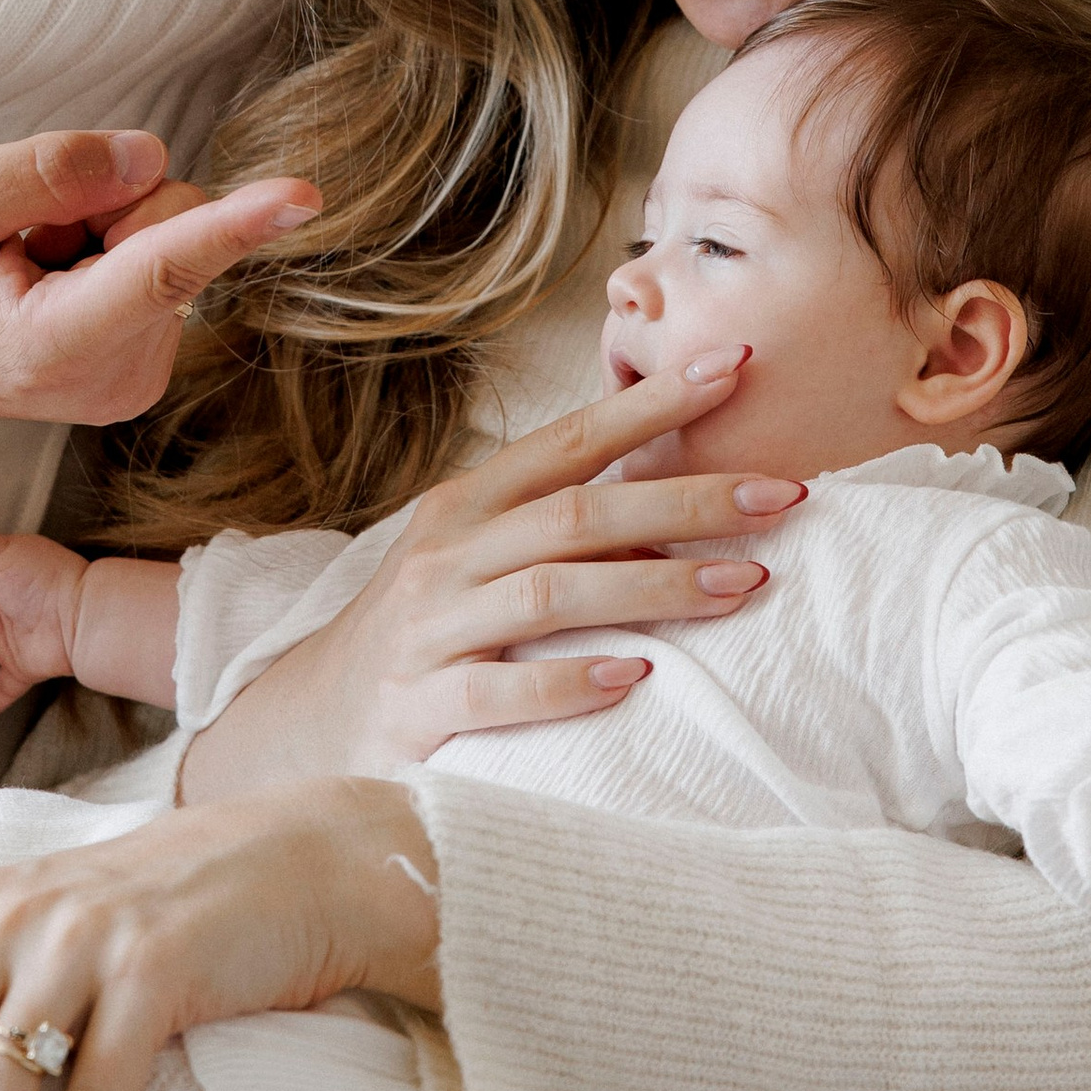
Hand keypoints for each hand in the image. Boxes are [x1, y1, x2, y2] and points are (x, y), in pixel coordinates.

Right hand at [0, 128, 316, 419]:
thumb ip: (50, 172)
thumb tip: (150, 154)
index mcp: (48, 348)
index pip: (160, 270)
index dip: (234, 222)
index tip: (305, 195)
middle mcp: (106, 377)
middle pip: (170, 230)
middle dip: (104, 202)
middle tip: (12, 232)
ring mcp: (127, 375)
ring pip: (167, 237)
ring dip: (93, 225)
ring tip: (12, 259)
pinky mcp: (137, 360)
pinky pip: (157, 257)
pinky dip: (98, 247)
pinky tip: (33, 273)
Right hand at [178, 347, 807, 802]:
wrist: (307, 723)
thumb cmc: (424, 631)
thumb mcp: (477, 559)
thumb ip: (558, 524)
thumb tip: (680, 488)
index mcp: (468, 504)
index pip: (571, 440)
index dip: (652, 404)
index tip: (736, 367)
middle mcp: (449, 553)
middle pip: (580, 512)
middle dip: (688, 498)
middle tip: (783, 494)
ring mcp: (431, 628)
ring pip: (551, 593)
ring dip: (654, 586)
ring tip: (742, 585)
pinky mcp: (421, 707)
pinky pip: (502, 690)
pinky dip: (571, 681)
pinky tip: (639, 676)